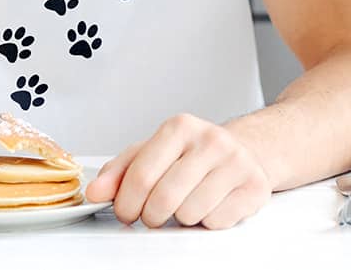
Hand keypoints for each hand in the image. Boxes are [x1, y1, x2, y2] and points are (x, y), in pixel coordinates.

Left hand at [85, 113, 271, 228]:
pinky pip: (216, 222)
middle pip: (163, 199)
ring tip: (186, 203)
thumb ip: (120, 171)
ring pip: (190, 214)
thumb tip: (95, 192)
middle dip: (152, 216)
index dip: (126, 204)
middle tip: (155, 212)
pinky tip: (210, 204)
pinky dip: (207, 222)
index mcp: (180, 127)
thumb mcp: (153, 153)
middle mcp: (211, 139)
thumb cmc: (192, 155)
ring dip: (181, 219)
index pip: (141, 176)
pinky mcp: (255, 186)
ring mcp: (236, 161)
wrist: (243, 151)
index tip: (127, 210)